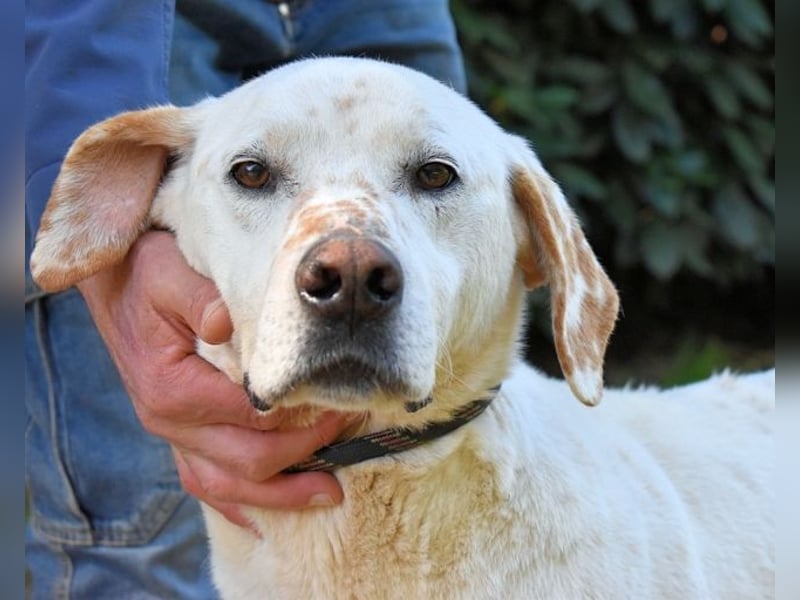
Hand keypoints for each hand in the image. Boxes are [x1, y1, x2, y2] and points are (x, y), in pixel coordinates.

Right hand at [77, 230, 352, 529]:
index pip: (251, 415)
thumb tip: (228, 321)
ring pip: (227, 485)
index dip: (301, 414)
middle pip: (247, 460)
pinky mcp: (177, 437)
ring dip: (279, 495)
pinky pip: (204, 483)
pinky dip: (238, 504)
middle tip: (349, 436)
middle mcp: (169, 422)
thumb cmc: (148, 276)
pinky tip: (267, 517)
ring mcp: (172, 435)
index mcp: (173, 387)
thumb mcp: (170, 274)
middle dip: (304, 457)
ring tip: (328, 494)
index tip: (341, 400)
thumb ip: (200, 298)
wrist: (115, 285)